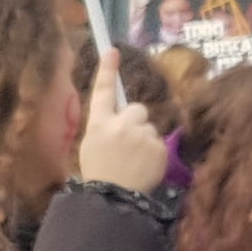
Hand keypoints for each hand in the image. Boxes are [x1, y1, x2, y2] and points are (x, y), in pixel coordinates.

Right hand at [74, 58, 170, 194]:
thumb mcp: (92, 146)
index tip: (112, 49)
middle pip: (137, 109)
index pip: (103, 91)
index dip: (107, 70)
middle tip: (128, 145)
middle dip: (136, 122)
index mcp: (98, 124)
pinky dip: (155, 154)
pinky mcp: (158, 147)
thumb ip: (106, 127)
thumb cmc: (100, 174)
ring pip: (149, 128)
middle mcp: (119, 125)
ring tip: (135, 161)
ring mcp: (140, 136)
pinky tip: (144, 167)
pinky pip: (159, 143)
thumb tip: (121, 116)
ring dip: (145, 140)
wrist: (113, 200)